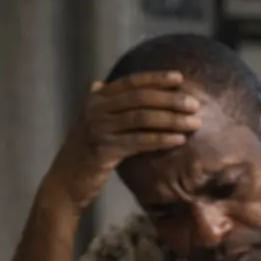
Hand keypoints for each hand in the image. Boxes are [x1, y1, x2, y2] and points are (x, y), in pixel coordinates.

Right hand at [43, 72, 201, 210]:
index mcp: (96, 99)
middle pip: (140, 98)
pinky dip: (161, 139)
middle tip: (194, 104)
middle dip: (170, 99)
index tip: (180, 78)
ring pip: (141, 118)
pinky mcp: (103, 150)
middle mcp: (95, 109)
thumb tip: (98, 82)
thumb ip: (99, 104)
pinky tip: (179, 141)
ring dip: (171, 119)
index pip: (130, 82)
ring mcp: (98, 128)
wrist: (65, 182)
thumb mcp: (90, 124)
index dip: (156, 78)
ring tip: (194, 123)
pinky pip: (138, 141)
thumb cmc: (85, 154)